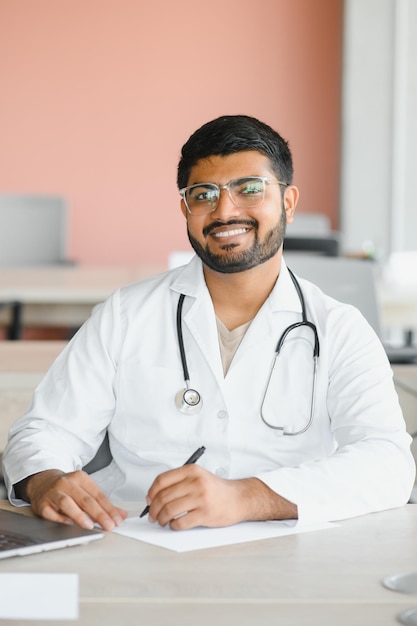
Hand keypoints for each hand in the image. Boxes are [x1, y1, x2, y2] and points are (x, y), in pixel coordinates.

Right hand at [23, 469, 127, 530]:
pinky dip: (60, 519)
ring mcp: (53, 492)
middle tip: (108, 525)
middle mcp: (67, 483)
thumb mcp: (85, 490)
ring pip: (67, 503)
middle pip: (85, 499)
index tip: (117, 519)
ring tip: (90, 525)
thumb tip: (121, 515)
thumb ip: (103, 504)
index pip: (98, 494)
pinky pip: (51, 513)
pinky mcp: (42, 503)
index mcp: (80, 478)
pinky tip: (69, 524)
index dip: (109, 508)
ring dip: (79, 515)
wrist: (42, 482)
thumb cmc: (67, 488)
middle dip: (99, 514)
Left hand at [145, 465, 297, 529]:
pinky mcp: (205, 514)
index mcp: (191, 471)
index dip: (151, 492)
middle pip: (163, 497)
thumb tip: (154, 496)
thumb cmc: (216, 490)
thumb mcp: (198, 477)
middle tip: (152, 515)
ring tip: (162, 521)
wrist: (239, 498)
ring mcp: (201, 498)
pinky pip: (180, 522)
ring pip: (169, 510)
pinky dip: (173, 526)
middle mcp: (196, 482)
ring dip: (161, 518)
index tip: (149, 500)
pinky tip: (174, 525)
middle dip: (153, 509)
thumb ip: (179, 482)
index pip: (162, 480)